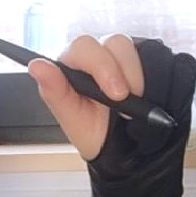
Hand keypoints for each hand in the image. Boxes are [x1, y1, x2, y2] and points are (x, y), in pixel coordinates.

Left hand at [28, 34, 195, 196]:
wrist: (130, 154)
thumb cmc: (96, 135)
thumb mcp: (73, 121)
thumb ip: (54, 92)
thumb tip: (36, 65)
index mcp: (75, 65)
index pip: (84, 46)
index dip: (101, 65)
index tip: (116, 93)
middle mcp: (101, 55)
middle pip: (115, 42)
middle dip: (124, 73)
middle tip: (128, 102)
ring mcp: (126, 57)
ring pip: (138, 48)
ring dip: (139, 78)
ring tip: (136, 106)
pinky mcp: (150, 61)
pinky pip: (158, 57)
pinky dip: (157, 78)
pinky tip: (150, 98)